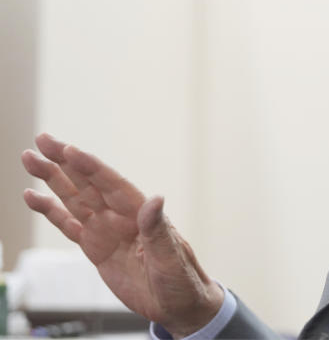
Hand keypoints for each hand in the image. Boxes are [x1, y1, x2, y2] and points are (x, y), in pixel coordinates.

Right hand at [21, 134, 222, 337]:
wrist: (178, 305)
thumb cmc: (181, 280)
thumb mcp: (171, 257)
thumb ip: (158, 231)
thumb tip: (156, 199)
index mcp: (141, 214)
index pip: (112, 184)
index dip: (91, 167)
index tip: (69, 150)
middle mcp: (121, 216)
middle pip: (88, 182)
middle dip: (64, 161)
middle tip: (42, 140)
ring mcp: (106, 230)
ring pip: (74, 198)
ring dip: (53, 179)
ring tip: (30, 159)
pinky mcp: (95, 248)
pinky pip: (68, 225)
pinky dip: (50, 211)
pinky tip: (33, 196)